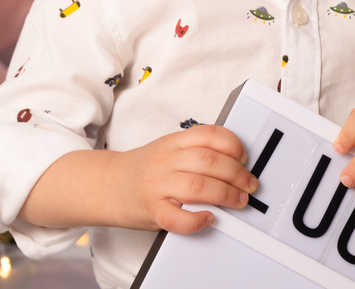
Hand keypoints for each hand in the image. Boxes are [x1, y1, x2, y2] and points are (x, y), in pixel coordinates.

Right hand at [108, 124, 256, 233]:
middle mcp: (165, 161)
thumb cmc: (142, 170)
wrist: (106, 185)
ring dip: (226, 195)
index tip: (244, 158)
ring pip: (199, 186)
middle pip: (209, 161)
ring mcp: (157, 186)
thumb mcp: (167, 149)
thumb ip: (195, 151)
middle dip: (237, 174)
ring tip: (238, 200)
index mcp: (172, 142)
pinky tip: (208, 218)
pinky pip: (177, 218)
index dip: (233, 145)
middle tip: (249, 184)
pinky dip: (197, 220)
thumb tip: (234, 162)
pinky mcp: (152, 211)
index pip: (209, 135)